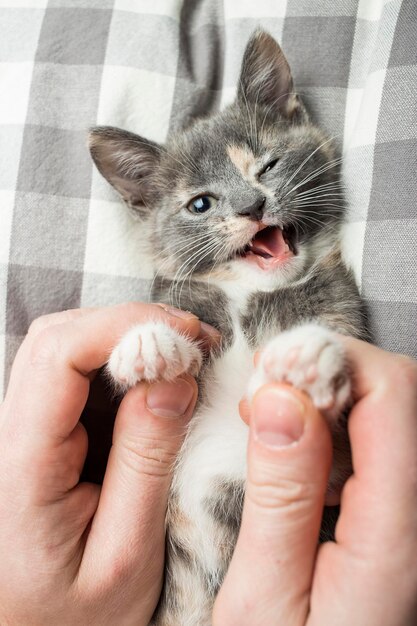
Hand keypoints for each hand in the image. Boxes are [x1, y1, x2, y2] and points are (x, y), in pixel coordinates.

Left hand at [0, 303, 218, 625]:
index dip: (123, 326)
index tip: (187, 335)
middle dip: (130, 326)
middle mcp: (11, 437)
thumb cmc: (77, 616)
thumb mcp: (127, 553)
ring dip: (127, 342)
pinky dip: (122, 366)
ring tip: (185, 359)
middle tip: (195, 343)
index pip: (57, 356)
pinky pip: (76, 378)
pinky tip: (158, 380)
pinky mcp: (42, 436)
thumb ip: (148, 462)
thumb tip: (174, 379)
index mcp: (22, 466)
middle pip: (57, 340)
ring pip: (66, 352)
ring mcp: (23, 433)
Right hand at [213, 338, 416, 625]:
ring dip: (326, 396)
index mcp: (397, 535)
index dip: (333, 360)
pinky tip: (291, 445)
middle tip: (267, 391)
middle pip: (399, 395)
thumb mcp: (262, 595)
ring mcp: (408, 517)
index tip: (273, 368)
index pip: (394, 395)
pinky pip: (374, 442)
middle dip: (330, 371)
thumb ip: (280, 494)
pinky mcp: (389, 518)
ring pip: (387, 412)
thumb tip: (283, 399)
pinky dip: (330, 424)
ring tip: (269, 416)